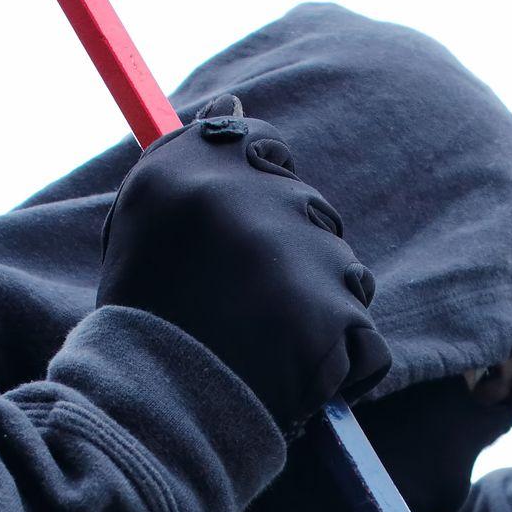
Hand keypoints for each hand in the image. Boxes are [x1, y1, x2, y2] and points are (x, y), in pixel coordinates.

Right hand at [99, 96, 390, 433]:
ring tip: (267, 350)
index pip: (262, 146)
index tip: (242, 238)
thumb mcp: (145, 222)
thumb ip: (191, 158)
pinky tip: (298, 382)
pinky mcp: (338, 317)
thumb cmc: (145, 322)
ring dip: (321, 310)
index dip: (260, 193)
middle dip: (293, 258)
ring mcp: (302, 256)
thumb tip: (238, 102)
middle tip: (245, 311)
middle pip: (311, 210)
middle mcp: (250, 199)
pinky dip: (343, 367)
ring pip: (344, 273)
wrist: (153, 410)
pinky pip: (366, 341)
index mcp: (192, 170)